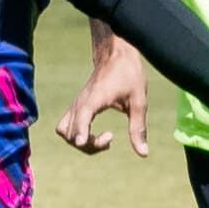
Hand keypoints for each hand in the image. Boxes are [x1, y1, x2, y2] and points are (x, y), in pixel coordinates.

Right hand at [55, 40, 149, 157]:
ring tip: (102, 139)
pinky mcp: (76, 106)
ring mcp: (76, 104)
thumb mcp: (138, 101)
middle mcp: (81, 102)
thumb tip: (143, 153)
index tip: (81, 142)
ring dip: (81, 141)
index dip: (80, 131)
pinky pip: (66, 126)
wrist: (115, 54)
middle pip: (71, 132)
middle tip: (110, 138)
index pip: (82, 115)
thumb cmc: (128, 74)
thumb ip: (138, 128)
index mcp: (96, 97)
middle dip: (88, 144)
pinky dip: (77, 134)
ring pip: (65, 131)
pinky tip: (93, 134)